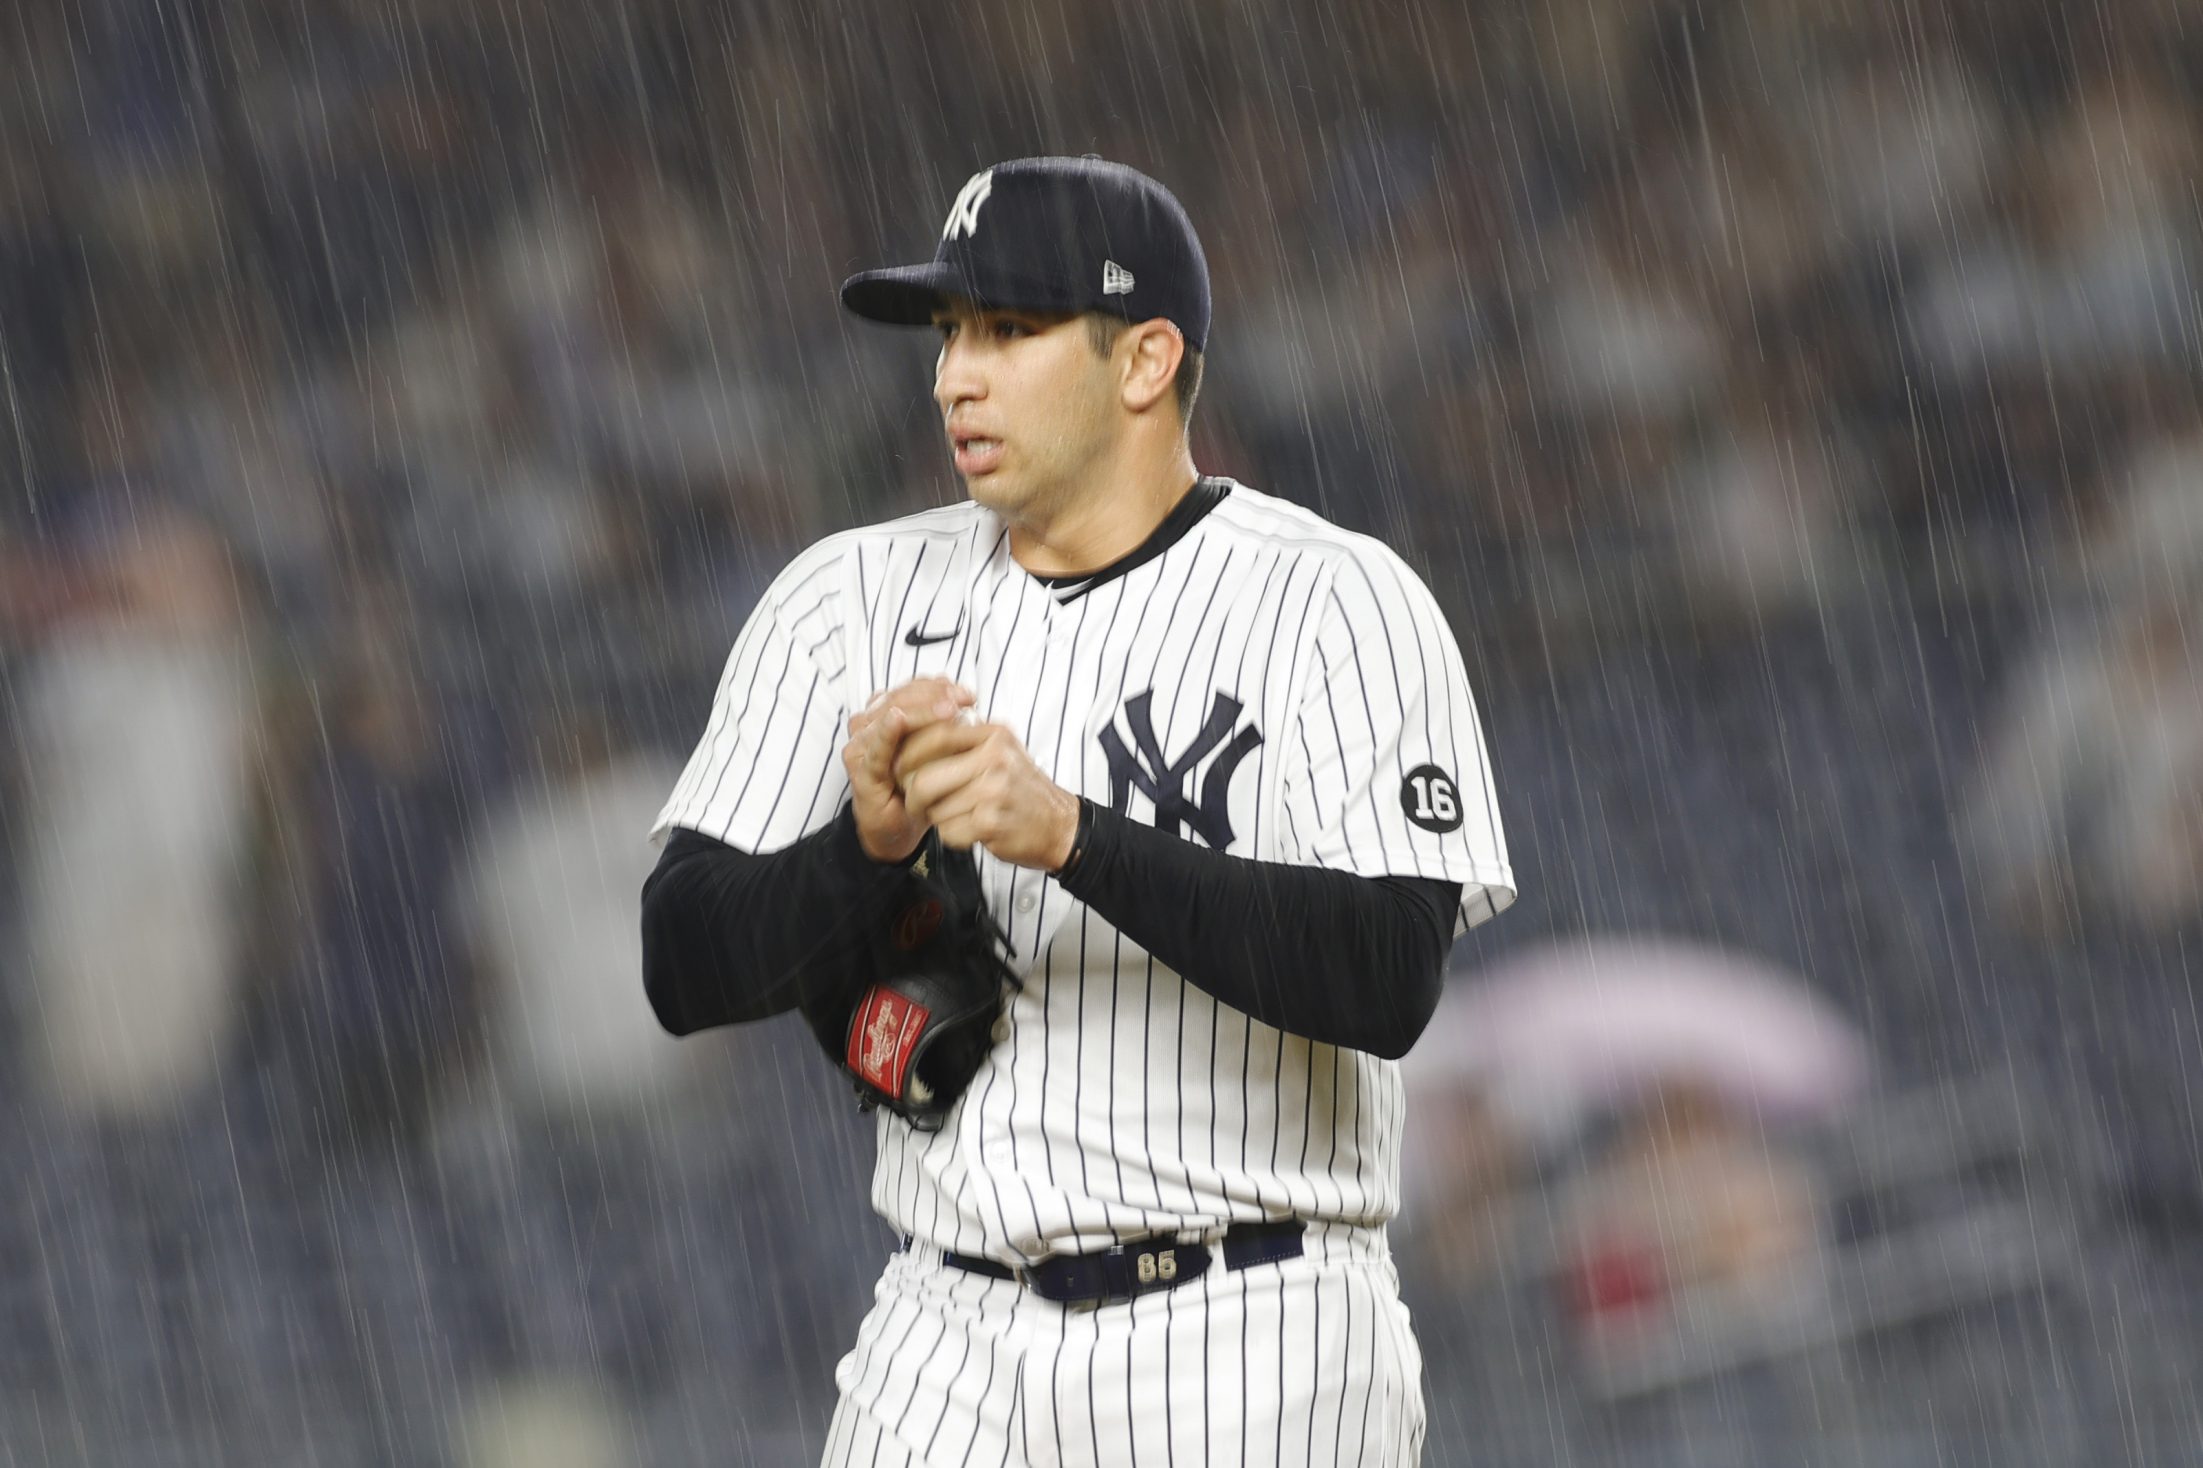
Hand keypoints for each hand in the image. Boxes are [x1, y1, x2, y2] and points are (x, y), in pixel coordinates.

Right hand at [842, 678, 976, 861]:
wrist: (899, 828)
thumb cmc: (918, 784)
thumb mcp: (936, 748)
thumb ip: (942, 721)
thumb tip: (964, 694)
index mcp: (884, 714)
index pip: (910, 689)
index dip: (937, 686)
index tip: (968, 694)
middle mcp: (867, 725)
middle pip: (899, 698)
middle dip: (933, 695)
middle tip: (963, 700)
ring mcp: (861, 747)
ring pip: (888, 716)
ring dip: (919, 710)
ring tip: (948, 709)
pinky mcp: (861, 770)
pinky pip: (874, 748)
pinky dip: (886, 732)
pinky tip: (898, 720)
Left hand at [892, 718, 1080, 871]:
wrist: (1060, 826)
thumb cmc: (1022, 790)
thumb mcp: (1002, 751)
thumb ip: (966, 739)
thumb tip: (914, 732)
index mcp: (994, 736)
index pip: (936, 734)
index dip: (909, 751)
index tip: (899, 765)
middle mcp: (995, 759)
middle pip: (925, 777)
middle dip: (912, 795)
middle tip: (915, 802)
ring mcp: (994, 791)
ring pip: (934, 808)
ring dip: (936, 818)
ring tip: (955, 816)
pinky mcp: (991, 823)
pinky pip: (948, 831)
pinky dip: (952, 836)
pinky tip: (969, 831)